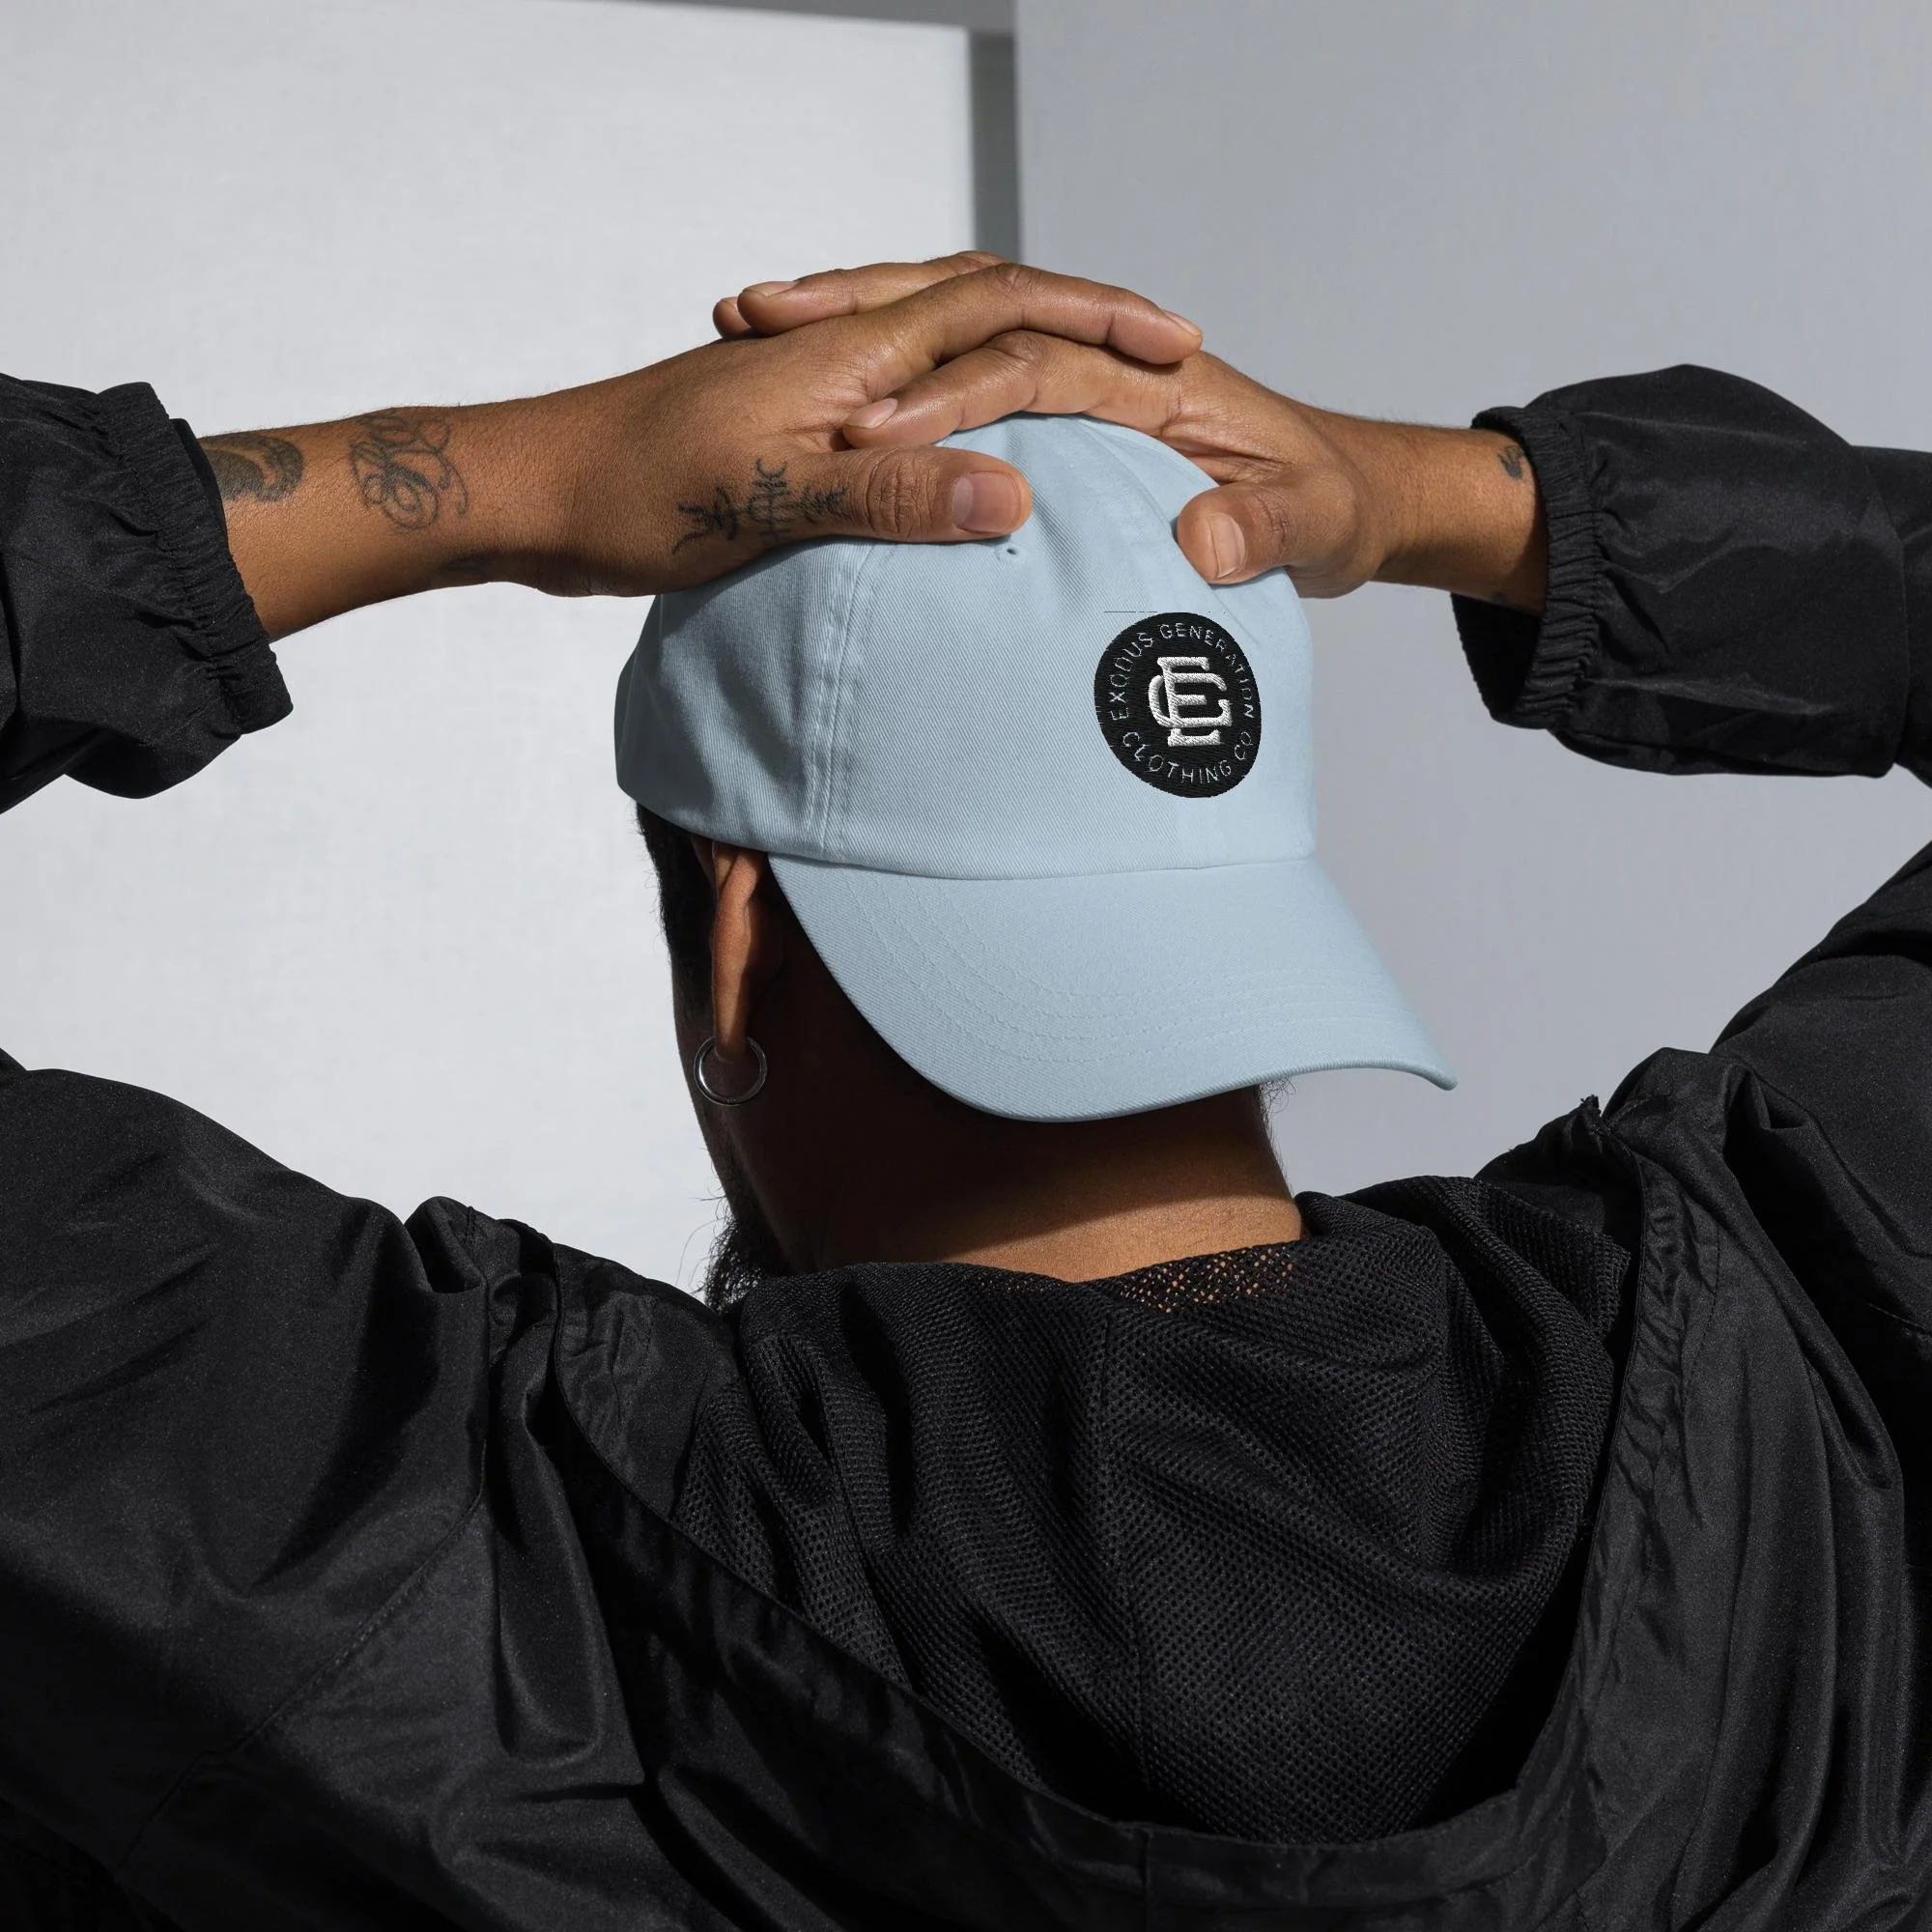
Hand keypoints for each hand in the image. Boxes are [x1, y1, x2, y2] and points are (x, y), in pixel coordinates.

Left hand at [207, 262, 1201, 636]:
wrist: (530, 493)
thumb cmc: (631, 495)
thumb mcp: (770, 505)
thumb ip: (892, 498)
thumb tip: (1016, 496)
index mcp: (851, 358)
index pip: (1002, 306)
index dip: (1096, 319)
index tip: (1177, 347)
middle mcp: (839, 354)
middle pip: (983, 303)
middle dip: (1079, 320)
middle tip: (1160, 352)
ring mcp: (811, 386)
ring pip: (941, 346)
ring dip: (1020, 350)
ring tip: (1089, 384)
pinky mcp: (786, 429)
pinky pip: (902, 400)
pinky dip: (956, 407)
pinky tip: (963, 454)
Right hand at [718, 256, 1545, 608]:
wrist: (1358, 498)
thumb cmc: (1334, 505)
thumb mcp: (1315, 526)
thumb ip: (1266, 532)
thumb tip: (1205, 539)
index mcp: (1158, 380)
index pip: (1032, 365)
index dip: (949, 397)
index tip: (868, 433)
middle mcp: (1108, 368)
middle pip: (967, 321)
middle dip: (865, 324)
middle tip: (758, 326)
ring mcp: (1081, 389)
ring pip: (950, 338)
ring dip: (856, 333)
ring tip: (753, 332)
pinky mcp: (1067, 420)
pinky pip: (962, 385)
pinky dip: (889, 383)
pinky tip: (817, 411)